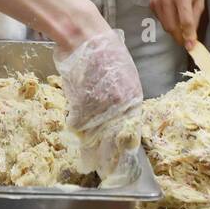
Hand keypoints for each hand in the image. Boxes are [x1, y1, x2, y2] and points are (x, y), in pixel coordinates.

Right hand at [53, 30, 143, 176]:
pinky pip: (78, 124)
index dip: (126, 148)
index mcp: (133, 99)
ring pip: (95, 137)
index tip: (123, 161)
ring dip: (91, 151)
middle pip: (115, 141)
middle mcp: (118, 107)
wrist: (84, 38)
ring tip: (89, 164)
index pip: (132, 132)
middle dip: (110, 158)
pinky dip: (76, 129)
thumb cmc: (105, 51)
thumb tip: (119, 116)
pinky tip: (76, 134)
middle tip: (107, 171)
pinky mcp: (79, 105)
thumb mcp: (123, 75)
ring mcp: (98, 107)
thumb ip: (123, 98)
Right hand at [149, 0, 204, 48]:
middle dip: (180, 37)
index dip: (188, 35)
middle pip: (172, 26)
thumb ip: (196, 18)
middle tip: (186, 42)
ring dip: (174, 32)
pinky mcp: (152, 4)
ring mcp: (157, 1)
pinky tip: (173, 15)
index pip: (185, 20)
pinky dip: (168, 23)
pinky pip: (161, 21)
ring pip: (165, 26)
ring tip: (181, 28)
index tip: (191, 46)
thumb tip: (191, 37)